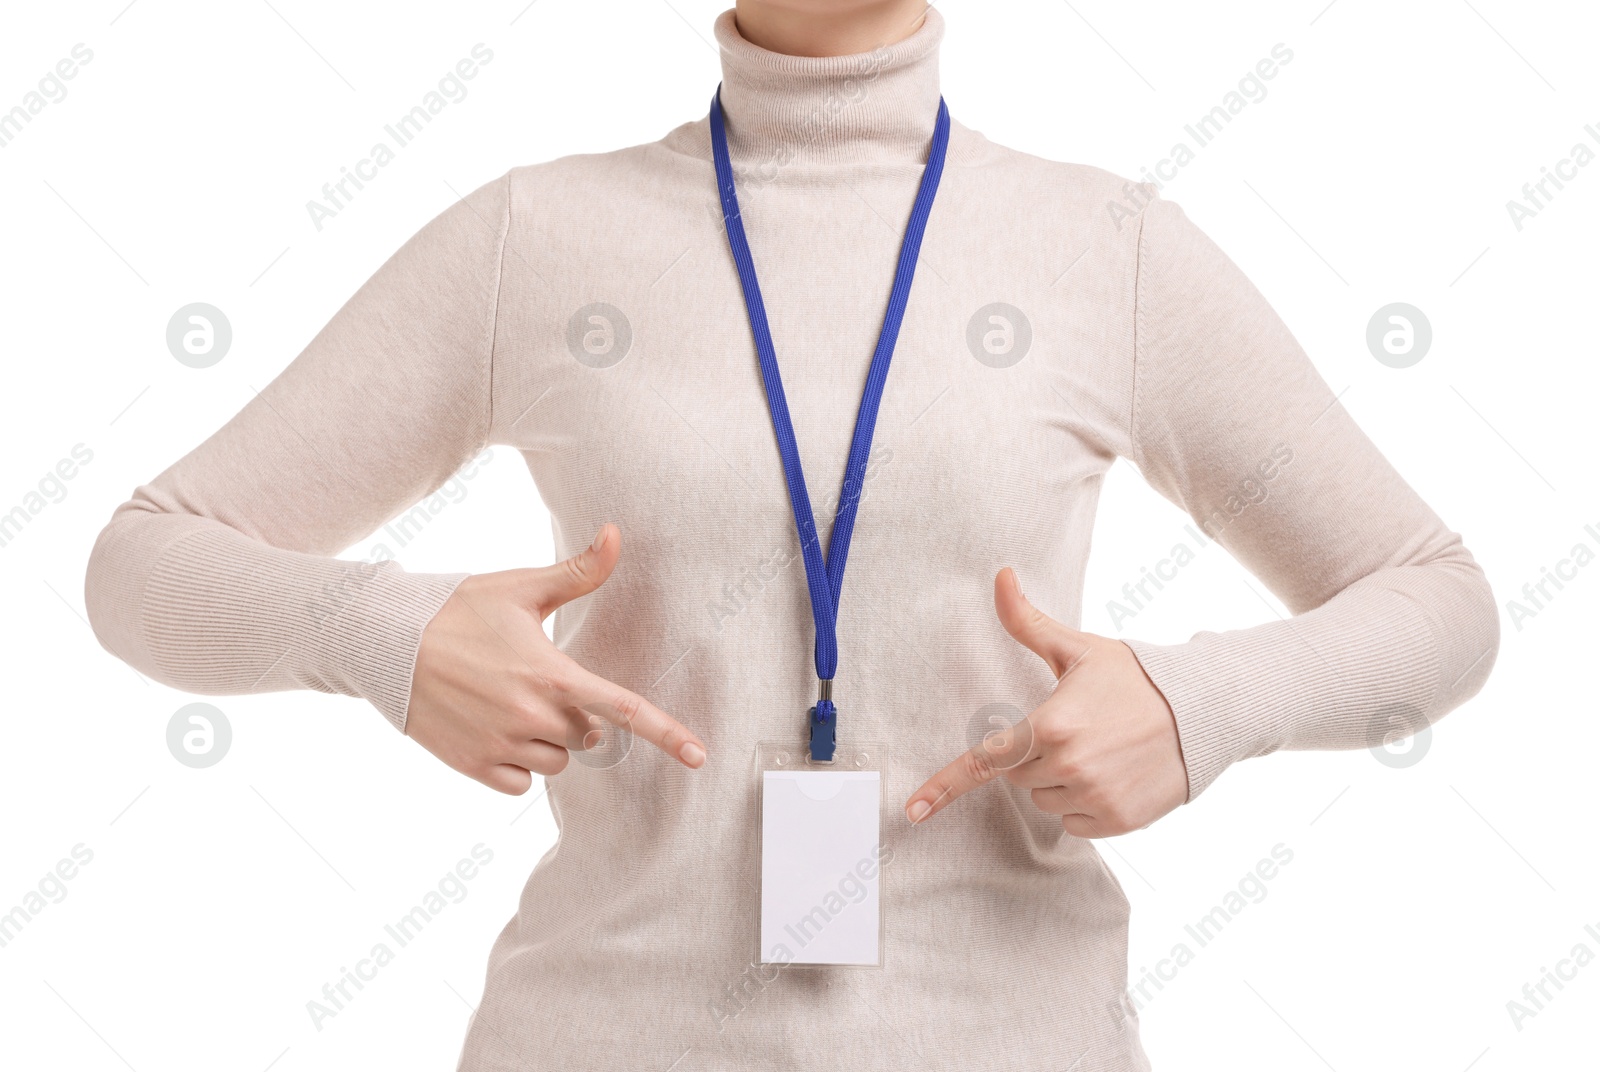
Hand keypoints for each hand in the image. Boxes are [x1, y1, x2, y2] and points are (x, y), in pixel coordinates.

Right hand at [404, 523, 705, 793]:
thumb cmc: (458, 610)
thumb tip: (617, 534)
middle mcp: (531, 714)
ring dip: (548, 744)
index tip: (700, 756)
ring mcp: (501, 743)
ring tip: (509, 704)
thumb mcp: (521, 587)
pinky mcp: (472, 766)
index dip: (667, 733)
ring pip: (556, 764)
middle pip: (587, 738)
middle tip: (539, 686)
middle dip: (576, 719)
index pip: (624, 709)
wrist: (384, 641)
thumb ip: (578, 571)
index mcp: (551, 672)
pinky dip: (517, 767)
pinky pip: (521, 785)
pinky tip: (493, 731)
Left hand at [905, 568, 1186, 836]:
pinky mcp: (1118, 822)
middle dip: (1034, 756)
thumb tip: (1000, 576)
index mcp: (1051, 725)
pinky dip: (1086, 805)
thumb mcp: (1079, 649)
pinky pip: (1075, 823)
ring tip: (1100, 751)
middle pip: (1017, 777)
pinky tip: (1114, 775)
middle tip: (1075, 729)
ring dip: (1060, 782)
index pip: (984, 760)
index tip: (912, 810)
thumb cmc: (1134, 678)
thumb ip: (1028, 622)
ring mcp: (1095, 798)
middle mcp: (1069, 767)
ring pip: (1045, 801)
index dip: (945, 785)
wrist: (1203, 712)